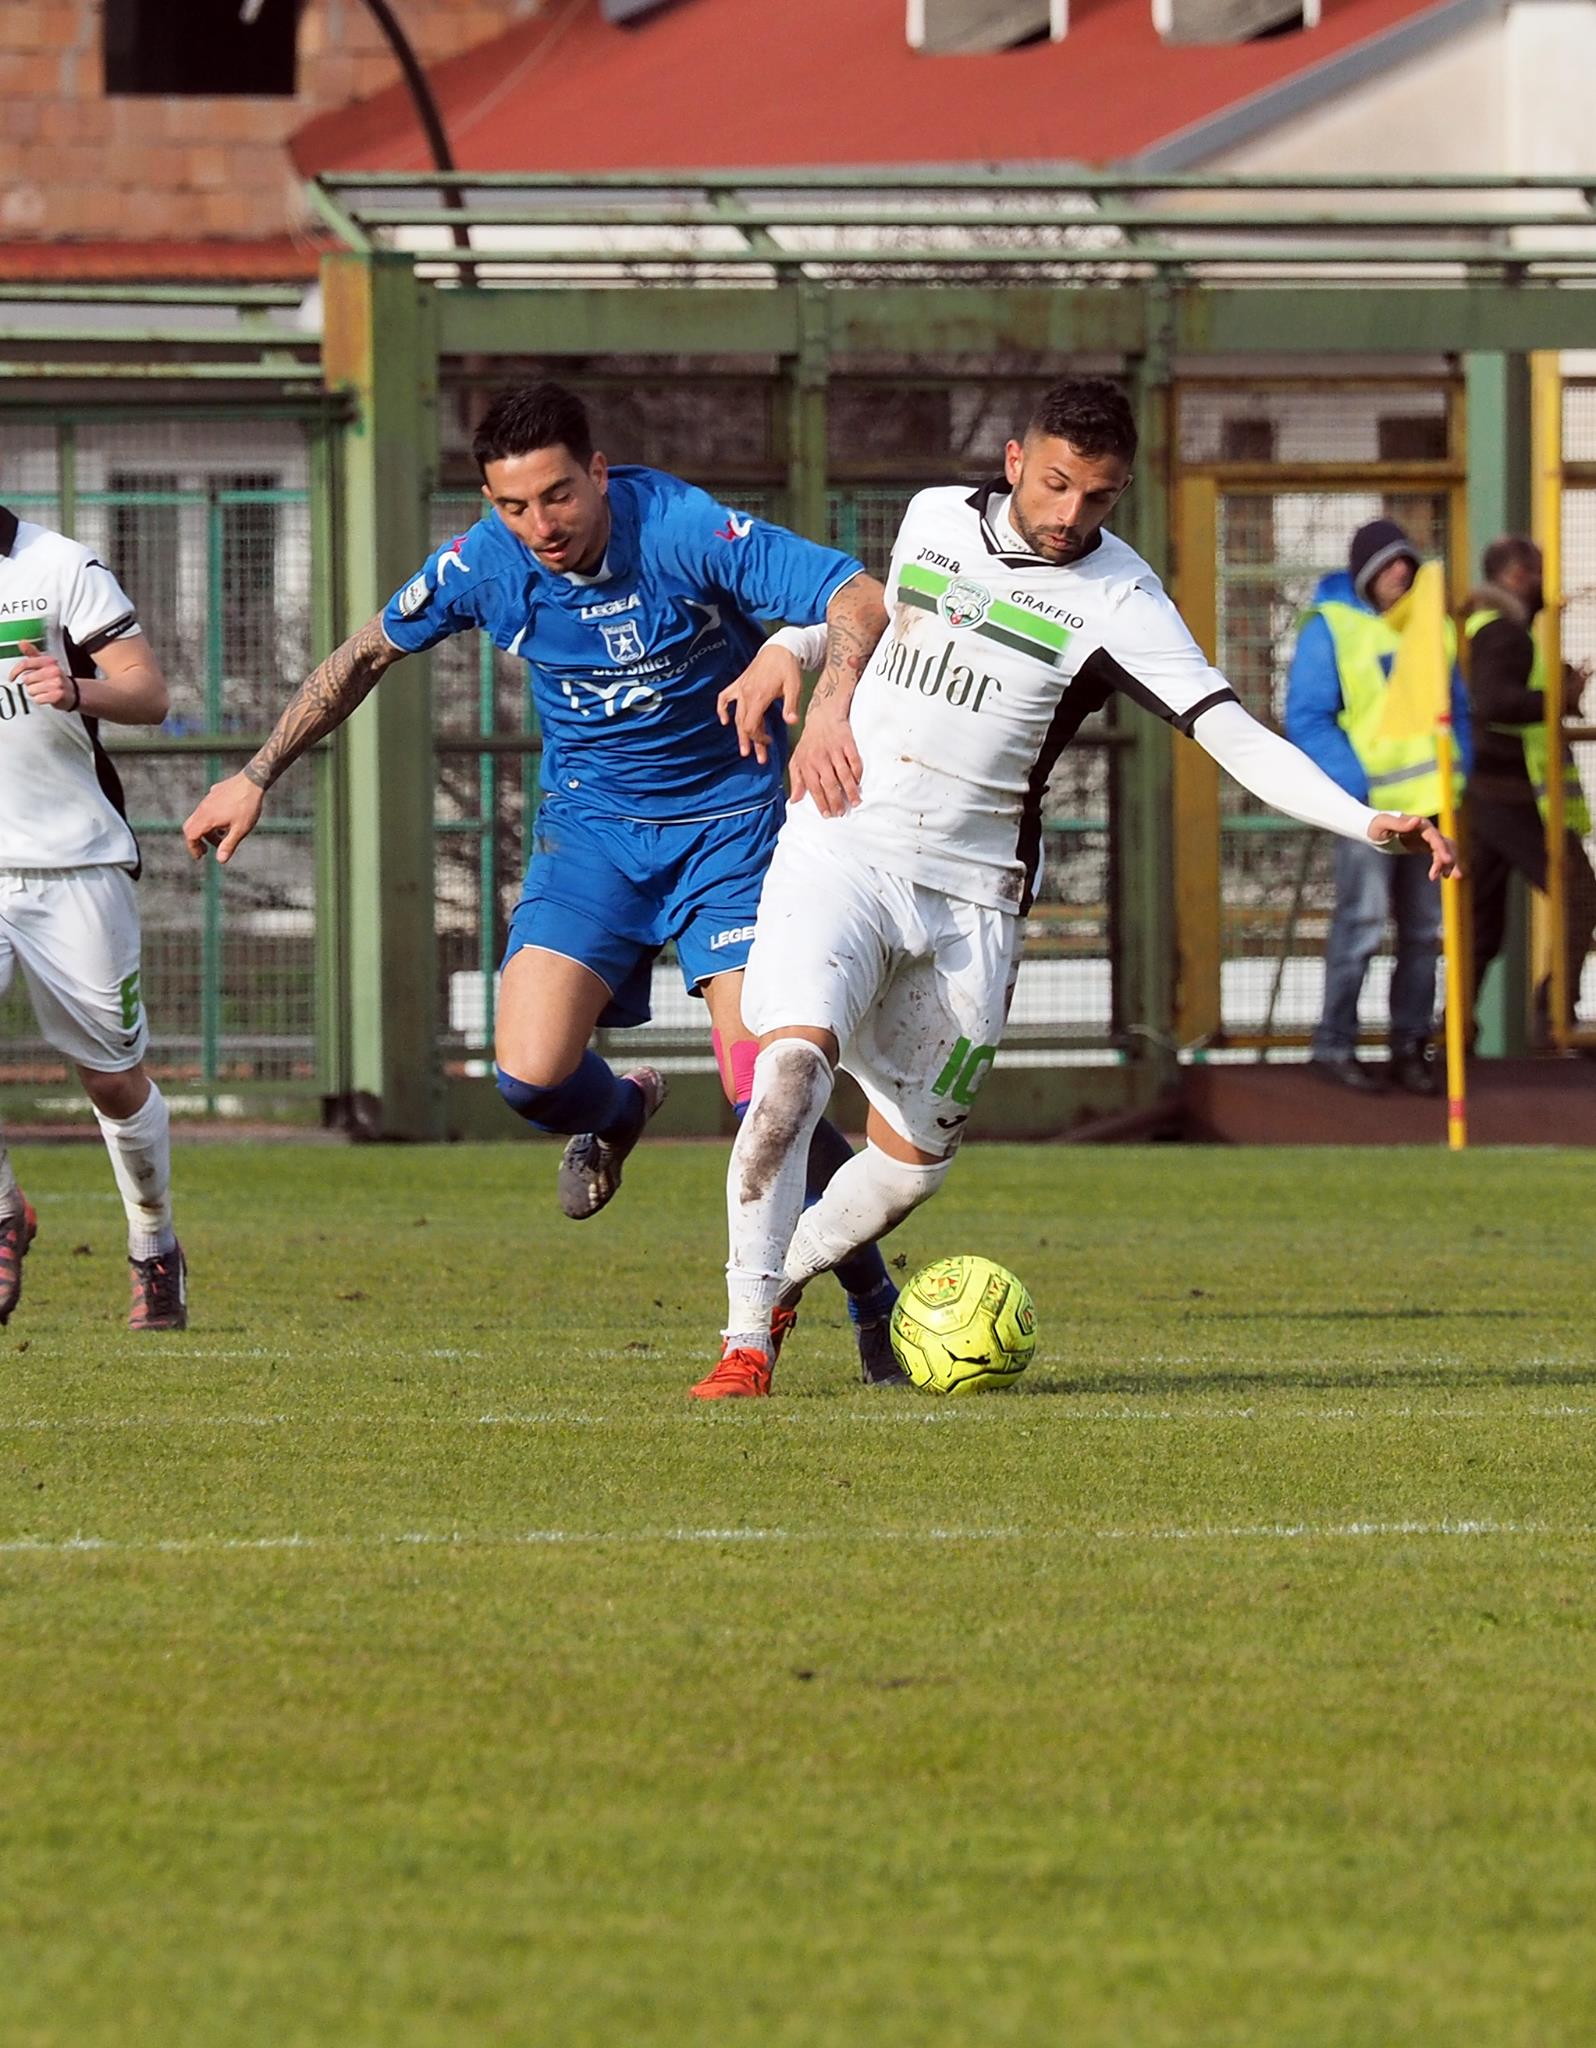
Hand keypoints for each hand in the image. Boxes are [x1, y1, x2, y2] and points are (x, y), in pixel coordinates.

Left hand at [13, 642, 76, 709]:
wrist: (73, 692)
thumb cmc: (56, 677)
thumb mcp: (45, 663)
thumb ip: (32, 652)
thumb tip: (22, 643)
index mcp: (49, 661)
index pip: (26, 664)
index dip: (16, 671)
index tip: (13, 676)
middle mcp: (53, 671)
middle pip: (27, 679)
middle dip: (30, 683)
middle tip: (38, 683)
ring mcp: (56, 683)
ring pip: (31, 690)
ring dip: (35, 692)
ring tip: (43, 690)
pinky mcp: (57, 695)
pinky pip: (38, 699)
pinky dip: (40, 700)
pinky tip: (46, 696)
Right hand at [183, 771, 264, 863]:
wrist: (252, 781)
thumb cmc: (247, 807)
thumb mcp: (240, 830)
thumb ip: (229, 845)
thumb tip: (220, 861)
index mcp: (206, 818)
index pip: (191, 836)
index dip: (193, 848)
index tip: (200, 856)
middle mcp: (203, 808)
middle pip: (190, 827)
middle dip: (196, 841)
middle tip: (206, 850)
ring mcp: (207, 800)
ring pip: (199, 818)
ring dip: (206, 831)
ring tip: (222, 837)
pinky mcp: (213, 794)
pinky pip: (206, 809)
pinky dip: (210, 820)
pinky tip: (225, 822)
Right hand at [716, 642, 802, 763]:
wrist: (779, 648)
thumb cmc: (788, 668)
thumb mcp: (794, 686)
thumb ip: (791, 705)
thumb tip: (792, 722)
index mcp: (759, 697)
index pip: (751, 726)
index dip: (759, 739)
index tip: (769, 743)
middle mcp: (746, 694)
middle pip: (744, 725)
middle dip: (751, 743)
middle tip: (759, 759)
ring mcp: (741, 689)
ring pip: (736, 716)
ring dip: (740, 734)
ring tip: (744, 750)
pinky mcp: (739, 684)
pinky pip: (724, 698)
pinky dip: (722, 709)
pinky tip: (724, 721)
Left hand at [789, 708, 862, 816]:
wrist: (822, 716)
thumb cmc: (809, 742)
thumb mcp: (797, 760)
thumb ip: (796, 780)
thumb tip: (795, 800)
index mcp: (807, 763)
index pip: (814, 788)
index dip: (821, 803)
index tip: (827, 814)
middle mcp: (820, 758)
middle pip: (830, 784)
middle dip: (836, 801)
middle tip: (841, 812)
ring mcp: (834, 750)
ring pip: (844, 775)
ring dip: (850, 791)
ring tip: (855, 803)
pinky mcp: (847, 743)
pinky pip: (855, 761)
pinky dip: (858, 774)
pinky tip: (858, 783)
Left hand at [1369, 812, 1459, 880]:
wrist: (1372, 828)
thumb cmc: (1375, 825)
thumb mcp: (1383, 824)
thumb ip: (1399, 823)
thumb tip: (1417, 820)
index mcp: (1419, 824)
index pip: (1435, 837)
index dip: (1442, 848)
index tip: (1447, 860)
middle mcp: (1427, 830)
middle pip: (1444, 844)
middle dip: (1450, 858)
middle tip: (1451, 875)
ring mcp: (1427, 838)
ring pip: (1444, 850)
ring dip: (1449, 863)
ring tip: (1448, 877)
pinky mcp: (1424, 845)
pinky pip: (1438, 855)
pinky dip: (1442, 864)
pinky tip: (1442, 876)